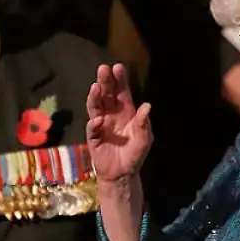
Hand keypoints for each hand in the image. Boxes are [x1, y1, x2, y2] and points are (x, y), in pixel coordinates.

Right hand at [86, 63, 152, 184]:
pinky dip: (94, 123)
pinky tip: (98, 120)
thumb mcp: (144, 138)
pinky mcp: (93, 137)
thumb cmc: (135, 153)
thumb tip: (147, 106)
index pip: (121, 92)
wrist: (123, 173)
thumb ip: (144, 123)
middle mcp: (111, 114)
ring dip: (95, 97)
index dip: (119, 80)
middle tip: (103, 69)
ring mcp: (101, 125)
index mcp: (125, 112)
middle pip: (106, 95)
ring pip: (95, 107)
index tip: (118, 67)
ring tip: (96, 87)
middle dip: (105, 82)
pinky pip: (92, 128)